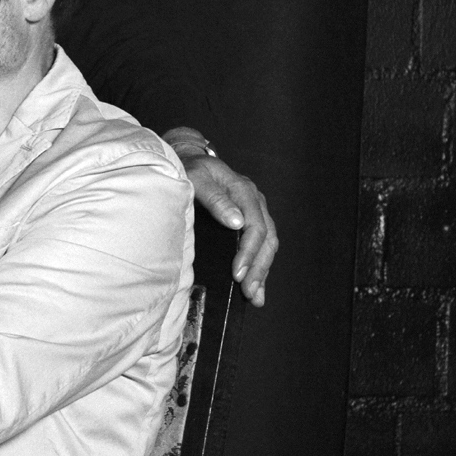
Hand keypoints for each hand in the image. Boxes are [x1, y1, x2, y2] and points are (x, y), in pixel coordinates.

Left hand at [167, 129, 277, 306]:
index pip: (256, 228)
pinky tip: (256, 286)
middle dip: (259, 268)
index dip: (249, 252)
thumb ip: (214, 198)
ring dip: (262, 271)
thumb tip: (236, 221)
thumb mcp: (197, 177)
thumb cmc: (189, 168)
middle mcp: (254, 203)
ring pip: (267, 246)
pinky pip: (260, 246)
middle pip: (267, 240)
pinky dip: (259, 266)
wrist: (188, 159)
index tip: (238, 273)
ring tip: (254, 295)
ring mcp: (254, 212)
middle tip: (248, 291)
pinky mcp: (248, 221)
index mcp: (245, 192)